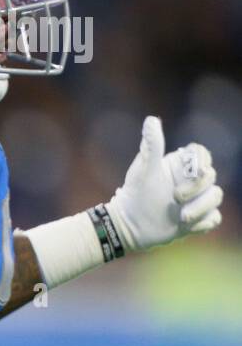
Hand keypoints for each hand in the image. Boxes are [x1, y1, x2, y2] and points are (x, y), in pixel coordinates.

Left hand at [107, 116, 221, 251]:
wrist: (129, 225)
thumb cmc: (135, 193)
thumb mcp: (144, 169)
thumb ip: (152, 145)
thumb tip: (151, 119)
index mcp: (179, 165)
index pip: (202, 154)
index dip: (201, 162)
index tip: (192, 171)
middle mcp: (190, 180)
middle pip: (211, 176)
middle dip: (196, 189)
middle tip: (175, 197)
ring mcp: (196, 199)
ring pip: (216, 197)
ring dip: (200, 208)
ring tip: (181, 217)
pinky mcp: (198, 218)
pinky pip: (214, 218)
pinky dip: (203, 222)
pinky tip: (186, 226)